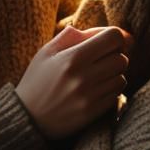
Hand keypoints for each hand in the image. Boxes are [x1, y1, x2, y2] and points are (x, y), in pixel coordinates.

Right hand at [15, 25, 132, 139]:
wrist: (28, 118)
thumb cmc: (37, 80)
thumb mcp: (46, 52)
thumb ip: (72, 36)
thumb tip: (100, 31)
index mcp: (73, 57)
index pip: (114, 37)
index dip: (114, 36)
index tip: (105, 41)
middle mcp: (84, 77)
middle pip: (122, 58)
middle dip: (114, 56)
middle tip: (101, 59)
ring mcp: (90, 96)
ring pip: (122, 77)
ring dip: (114, 74)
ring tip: (97, 75)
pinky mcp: (94, 112)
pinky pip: (116, 94)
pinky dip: (110, 89)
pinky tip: (96, 89)